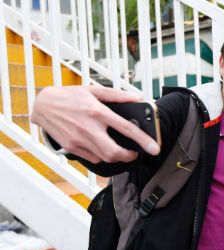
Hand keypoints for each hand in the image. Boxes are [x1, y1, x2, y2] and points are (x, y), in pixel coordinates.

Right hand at [31, 85, 159, 162]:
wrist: (43, 105)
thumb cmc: (70, 96)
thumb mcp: (94, 90)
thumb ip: (117, 95)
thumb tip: (137, 97)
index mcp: (98, 112)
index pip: (126, 128)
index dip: (143, 140)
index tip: (154, 148)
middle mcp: (88, 128)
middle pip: (114, 152)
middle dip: (129, 156)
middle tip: (134, 153)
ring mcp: (78, 139)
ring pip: (104, 158)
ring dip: (116, 157)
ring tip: (120, 149)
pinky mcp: (71, 147)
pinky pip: (92, 158)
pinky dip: (101, 156)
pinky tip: (102, 147)